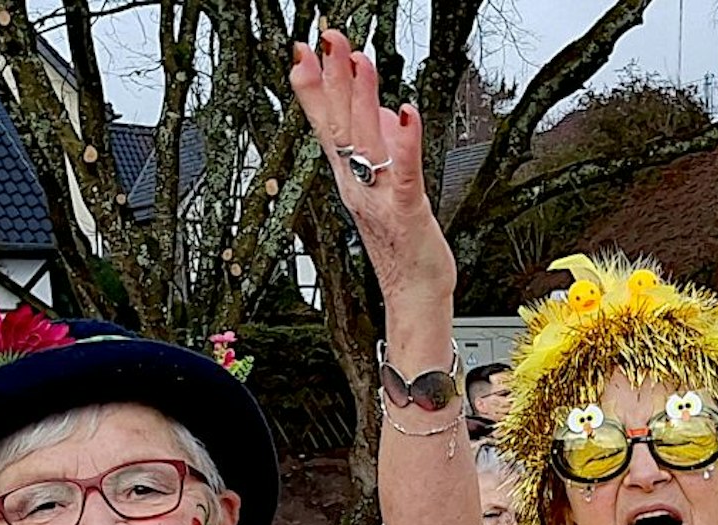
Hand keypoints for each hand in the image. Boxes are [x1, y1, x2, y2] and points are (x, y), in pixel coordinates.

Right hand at [288, 32, 454, 307]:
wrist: (414, 293)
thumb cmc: (403, 246)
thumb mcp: (386, 189)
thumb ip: (382, 150)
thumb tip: (388, 114)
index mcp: (351, 177)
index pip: (326, 124)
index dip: (314, 87)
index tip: (304, 51)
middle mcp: (358, 184)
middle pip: (340, 125)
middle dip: (334, 79)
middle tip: (328, 39)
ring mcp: (381, 197)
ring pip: (367, 142)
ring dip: (363, 100)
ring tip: (360, 61)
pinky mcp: (408, 211)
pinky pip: (406, 173)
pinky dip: (407, 143)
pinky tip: (408, 114)